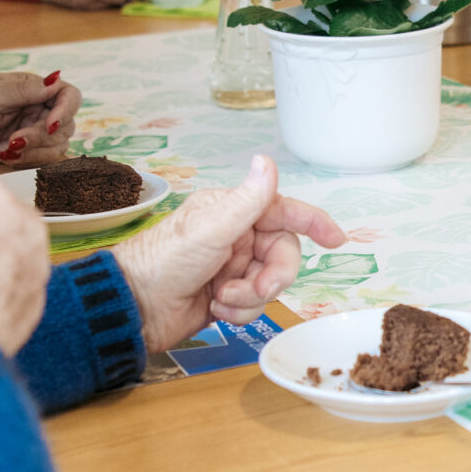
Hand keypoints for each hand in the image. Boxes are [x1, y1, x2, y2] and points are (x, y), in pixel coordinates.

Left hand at [0, 69, 80, 166]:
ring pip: (56, 147)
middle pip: (66, 126)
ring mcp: (30, 133)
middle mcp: (35, 110)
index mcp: (31, 89)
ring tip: (6, 148)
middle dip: (43, 136)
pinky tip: (4, 156)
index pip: (68, 96)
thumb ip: (24, 90)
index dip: (66, 110)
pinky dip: (27, 161)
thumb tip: (55, 80)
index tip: (51, 124)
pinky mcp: (22, 154)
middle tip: (15, 139)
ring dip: (35, 151)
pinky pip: (41, 162)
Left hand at [112, 155, 348, 347]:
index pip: (284, 211)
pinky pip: (254, 305)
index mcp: (232, 211)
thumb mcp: (210, 229)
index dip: (313, 222)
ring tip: (222, 299)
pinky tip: (215, 310)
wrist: (133, 308)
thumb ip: (246, 200)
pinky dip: (239, 311)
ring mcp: (231, 268)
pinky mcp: (226, 297)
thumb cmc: (164, 261)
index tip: (337, 240)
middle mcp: (235, 236)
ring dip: (250, 296)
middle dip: (274, 275)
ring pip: (270, 283)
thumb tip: (267, 160)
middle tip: (256, 289)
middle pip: (283, 253)